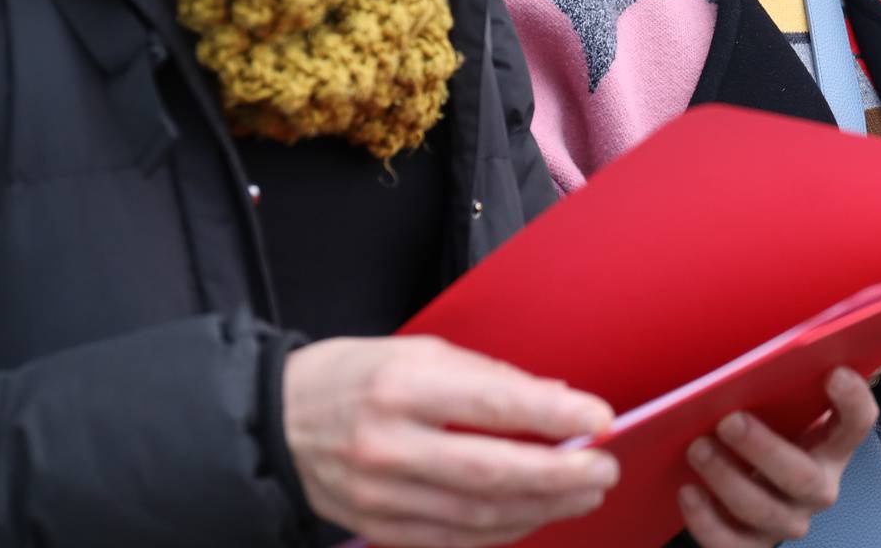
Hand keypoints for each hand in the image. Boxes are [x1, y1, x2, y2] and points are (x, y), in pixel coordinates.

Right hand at [284, 335, 618, 547]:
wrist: (276, 422)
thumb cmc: (355, 377)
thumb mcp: (419, 351)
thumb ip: (488, 376)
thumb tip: (554, 397)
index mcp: (404, 386)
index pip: (495, 403)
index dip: (555, 414)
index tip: (600, 418)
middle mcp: (391, 444)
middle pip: (493, 471)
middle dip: (560, 475)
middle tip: (604, 468)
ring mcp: (382, 494)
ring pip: (479, 515)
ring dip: (542, 508)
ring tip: (584, 493)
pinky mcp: (378, 527)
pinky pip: (454, 539)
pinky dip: (503, 530)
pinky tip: (535, 515)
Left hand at [678, 367, 877, 545]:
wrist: (749, 479)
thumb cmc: (767, 428)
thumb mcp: (781, 407)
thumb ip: (778, 386)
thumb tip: (746, 348)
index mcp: (832, 446)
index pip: (858, 423)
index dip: (853, 400)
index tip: (833, 373)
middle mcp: (818, 487)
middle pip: (802, 476)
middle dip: (764, 449)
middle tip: (729, 421)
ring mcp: (787, 520)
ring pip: (763, 510)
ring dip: (727, 478)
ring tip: (698, 447)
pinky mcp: (753, 545)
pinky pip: (731, 544)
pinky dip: (706, 520)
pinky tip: (688, 491)